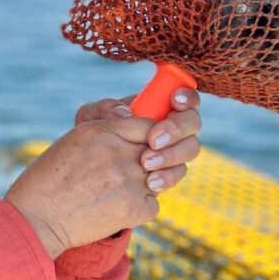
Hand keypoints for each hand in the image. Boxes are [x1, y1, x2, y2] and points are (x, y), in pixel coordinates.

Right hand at [4, 89, 201, 259]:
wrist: (36, 219)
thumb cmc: (47, 180)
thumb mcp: (74, 142)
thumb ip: (108, 135)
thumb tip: (135, 134)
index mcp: (102, 131)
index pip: (148, 125)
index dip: (149, 137)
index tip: (144, 146)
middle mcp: (120, 152)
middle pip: (159, 151)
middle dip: (151, 162)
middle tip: (130, 174)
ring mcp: (130, 180)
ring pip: (159, 178)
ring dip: (146, 185)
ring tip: (119, 193)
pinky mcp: (135, 208)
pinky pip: (153, 204)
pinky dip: (139, 209)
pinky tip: (116, 209)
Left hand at [74, 89, 200, 196]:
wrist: (86, 171)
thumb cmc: (92, 136)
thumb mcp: (91, 118)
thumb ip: (105, 109)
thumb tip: (126, 113)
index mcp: (158, 106)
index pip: (184, 96)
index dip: (187, 97)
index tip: (175, 101)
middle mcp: (172, 127)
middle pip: (192, 122)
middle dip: (176, 129)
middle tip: (153, 140)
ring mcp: (173, 151)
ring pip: (190, 149)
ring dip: (171, 155)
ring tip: (145, 164)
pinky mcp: (168, 173)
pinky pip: (178, 173)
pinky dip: (167, 178)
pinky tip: (150, 183)